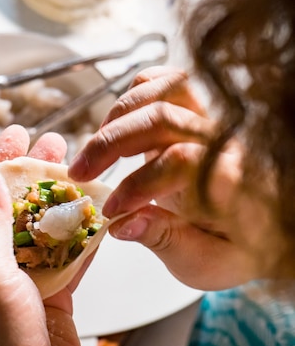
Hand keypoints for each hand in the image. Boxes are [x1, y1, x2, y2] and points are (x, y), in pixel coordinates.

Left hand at [0, 125, 85, 345]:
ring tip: (76, 168)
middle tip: (53, 144)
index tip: (15, 135)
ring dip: (56, 203)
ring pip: (35, 232)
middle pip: (5, 211)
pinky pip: (60, 260)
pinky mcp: (42, 300)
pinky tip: (91, 212)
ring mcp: (10, 285)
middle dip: (30, 177)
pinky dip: (75, 238)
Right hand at [69, 66, 287, 289]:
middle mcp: (226, 143)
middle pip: (163, 117)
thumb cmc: (236, 250)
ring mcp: (212, 123)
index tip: (111, 212)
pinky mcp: (197, 114)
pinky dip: (134, 96)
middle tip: (80, 173)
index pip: (181, 161)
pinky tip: (115, 127)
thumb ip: (164, 240)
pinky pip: (166, 83)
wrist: (263, 230)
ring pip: (165, 89)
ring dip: (118, 115)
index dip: (138, 184)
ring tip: (94, 148)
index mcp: (233, 182)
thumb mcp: (204, 262)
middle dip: (110, 143)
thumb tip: (121, 225)